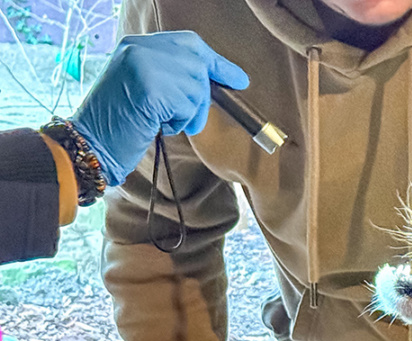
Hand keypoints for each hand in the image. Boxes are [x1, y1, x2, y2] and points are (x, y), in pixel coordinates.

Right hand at [71, 31, 248, 185]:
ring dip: (187, 114)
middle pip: (197, 64)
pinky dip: (179, 122)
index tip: (238, 79)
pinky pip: (188, 105)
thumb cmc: (119, 125)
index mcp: (135, 45)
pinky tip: (156, 125)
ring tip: (160, 121)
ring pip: (196, 88)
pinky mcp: (150, 88)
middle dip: (203, 95)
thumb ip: (172, 77)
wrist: (90, 143)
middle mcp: (139, 49)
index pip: (189, 44)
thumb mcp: (144, 90)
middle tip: (191, 120)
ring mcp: (144, 65)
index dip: (216, 62)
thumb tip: (215, 78)